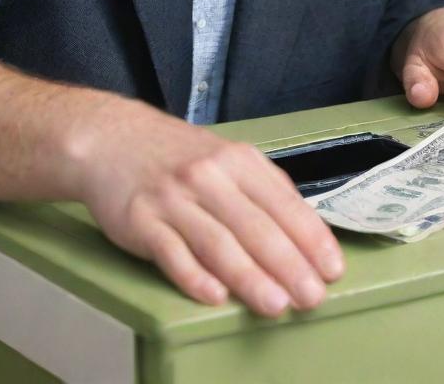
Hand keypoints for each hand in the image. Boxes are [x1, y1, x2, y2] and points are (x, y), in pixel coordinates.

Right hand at [75, 95, 342, 316]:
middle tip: (312, 297)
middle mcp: (208, 176)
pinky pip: (170, 252)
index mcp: (237, 160)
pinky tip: (214, 296)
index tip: (332, 268)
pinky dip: (194, 276)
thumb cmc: (176, 155)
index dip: (311, 238)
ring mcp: (173, 197)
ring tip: (274, 304)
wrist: (112, 138)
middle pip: (255, 226)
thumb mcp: (226, 156)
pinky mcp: (140, 219)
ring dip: (249, 277)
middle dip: (289, 265)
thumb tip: (304, 231)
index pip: (283, 202)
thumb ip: (262, 189)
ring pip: (217, 242)